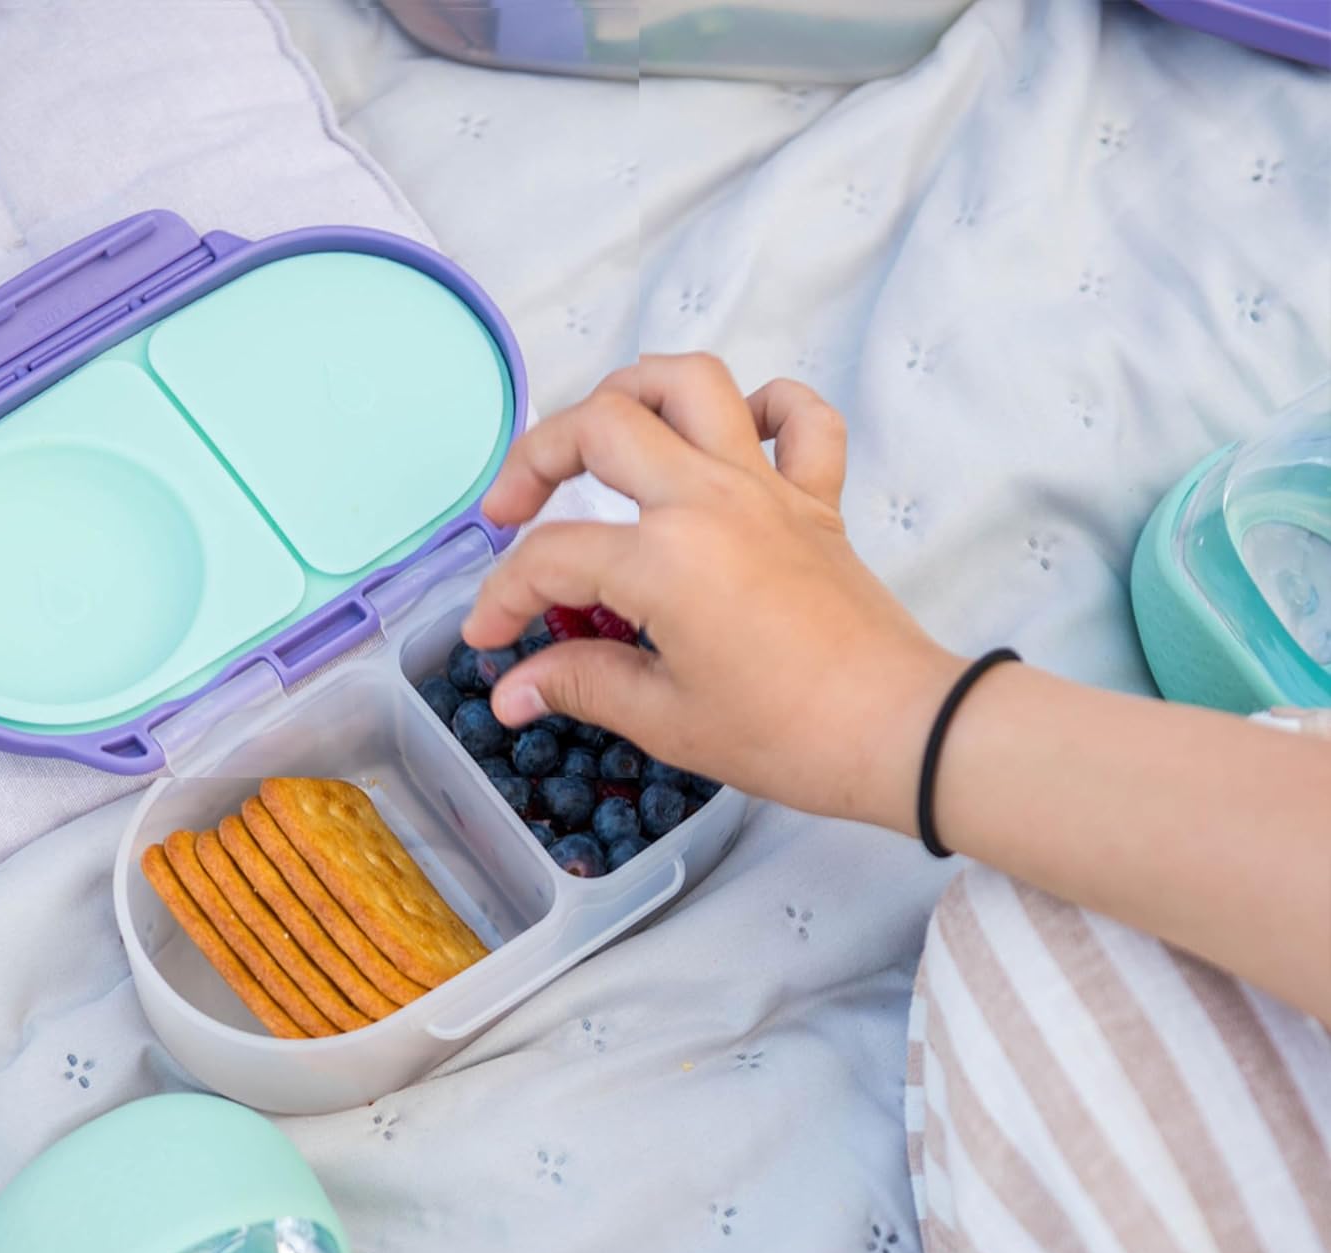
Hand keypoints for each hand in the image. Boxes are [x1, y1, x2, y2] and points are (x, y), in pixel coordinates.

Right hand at [462, 355, 962, 832]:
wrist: (897, 733)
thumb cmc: (785, 735)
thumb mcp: (666, 720)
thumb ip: (580, 686)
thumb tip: (511, 691)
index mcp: (662, 559)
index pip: (551, 557)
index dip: (502, 596)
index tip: (491, 638)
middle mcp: (708, 499)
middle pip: (600, 424)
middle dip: (535, 457)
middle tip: (510, 510)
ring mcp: (767, 488)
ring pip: (691, 383)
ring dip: (632, 390)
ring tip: (600, 434)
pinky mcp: (816, 499)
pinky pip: (799, 418)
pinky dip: (764, 408)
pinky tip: (731, 437)